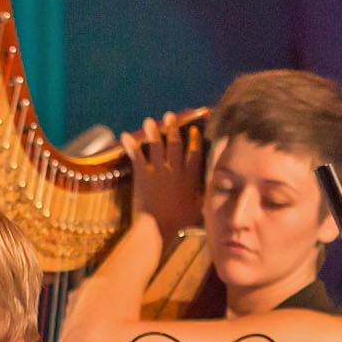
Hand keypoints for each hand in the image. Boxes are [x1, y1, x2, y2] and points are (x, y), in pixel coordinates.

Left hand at [121, 111, 207, 235]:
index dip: (194, 140)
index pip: (194, 152)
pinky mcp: (143, 175)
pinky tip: (125, 136)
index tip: (193, 129)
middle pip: (175, 143)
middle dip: (173, 127)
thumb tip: (215, 193)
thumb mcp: (199, 209)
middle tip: (170, 116)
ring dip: (152, 131)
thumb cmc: (180, 222)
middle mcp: (175, 169)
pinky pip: (136, 156)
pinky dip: (131, 146)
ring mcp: (158, 170)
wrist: (158, 226)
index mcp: (190, 176)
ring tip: (149, 121)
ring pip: (156, 146)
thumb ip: (205, 196)